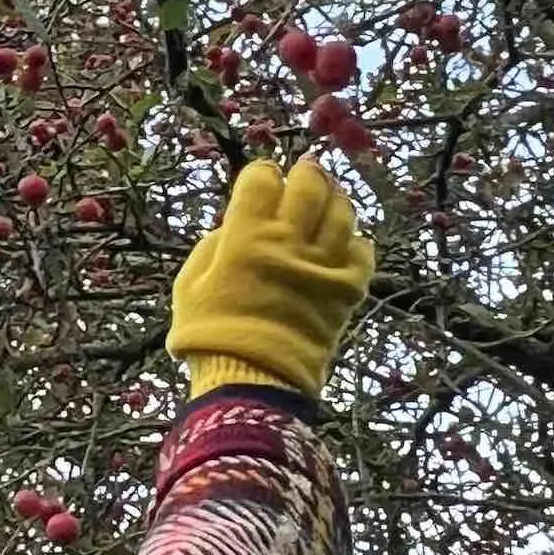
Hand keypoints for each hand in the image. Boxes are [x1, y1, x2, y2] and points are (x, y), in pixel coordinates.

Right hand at [166, 157, 373, 400]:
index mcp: (246, 235)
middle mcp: (288, 241)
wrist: (250, 381)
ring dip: (334, 201)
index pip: (263, 179)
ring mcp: (322, 264)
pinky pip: (363, 251)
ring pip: (341, 212)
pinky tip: (343, 244)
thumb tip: (233, 225)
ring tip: (327, 203)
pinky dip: (355, 241)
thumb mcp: (190, 283)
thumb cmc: (210, 332)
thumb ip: (212, 246)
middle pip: (309, 185)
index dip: (263, 173)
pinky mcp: (346, 289)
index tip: (262, 179)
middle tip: (304, 174)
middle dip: (306, 173)